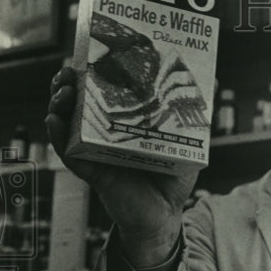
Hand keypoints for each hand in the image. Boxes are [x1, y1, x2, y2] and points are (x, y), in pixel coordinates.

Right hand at [45, 67, 198, 268]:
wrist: (165, 215)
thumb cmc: (173, 178)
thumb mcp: (187, 141)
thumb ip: (194, 115)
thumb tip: (216, 82)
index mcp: (122, 121)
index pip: (101, 90)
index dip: (90, 72)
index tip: (87, 55)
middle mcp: (103, 132)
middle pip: (77, 101)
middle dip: (68, 82)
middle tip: (69, 70)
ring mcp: (93, 150)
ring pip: (66, 122)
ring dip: (59, 103)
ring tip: (62, 90)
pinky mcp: (90, 170)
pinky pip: (68, 152)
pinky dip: (57, 136)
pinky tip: (53, 120)